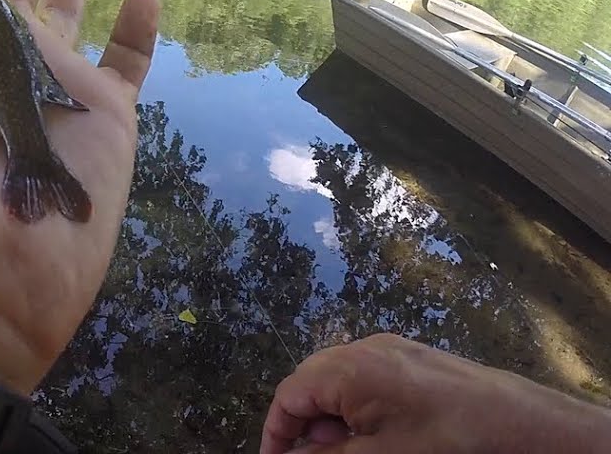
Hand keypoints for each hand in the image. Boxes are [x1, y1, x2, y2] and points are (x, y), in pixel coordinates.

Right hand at [260, 333, 610, 453]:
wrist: (515, 421)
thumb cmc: (445, 438)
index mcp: (347, 368)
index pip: (289, 394)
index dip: (277, 431)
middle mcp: (362, 348)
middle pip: (309, 381)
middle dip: (304, 422)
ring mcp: (389, 348)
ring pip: (336, 378)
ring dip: (330, 415)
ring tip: (348, 447)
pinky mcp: (410, 357)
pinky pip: (364, 374)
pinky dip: (356, 403)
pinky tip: (375, 431)